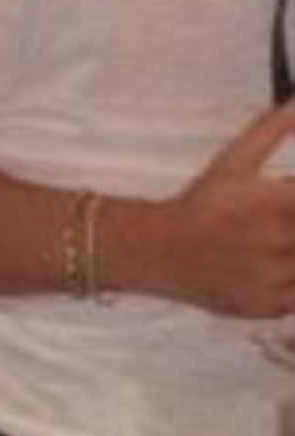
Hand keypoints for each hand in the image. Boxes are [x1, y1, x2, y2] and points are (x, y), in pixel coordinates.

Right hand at [147, 99, 294, 317]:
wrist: (156, 250)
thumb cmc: (200, 202)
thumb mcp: (234, 161)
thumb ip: (274, 129)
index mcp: (278, 203)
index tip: (290, 203)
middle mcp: (278, 243)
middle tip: (280, 221)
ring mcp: (274, 279)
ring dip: (294, 253)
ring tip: (272, 240)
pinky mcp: (268, 306)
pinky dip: (289, 282)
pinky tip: (267, 267)